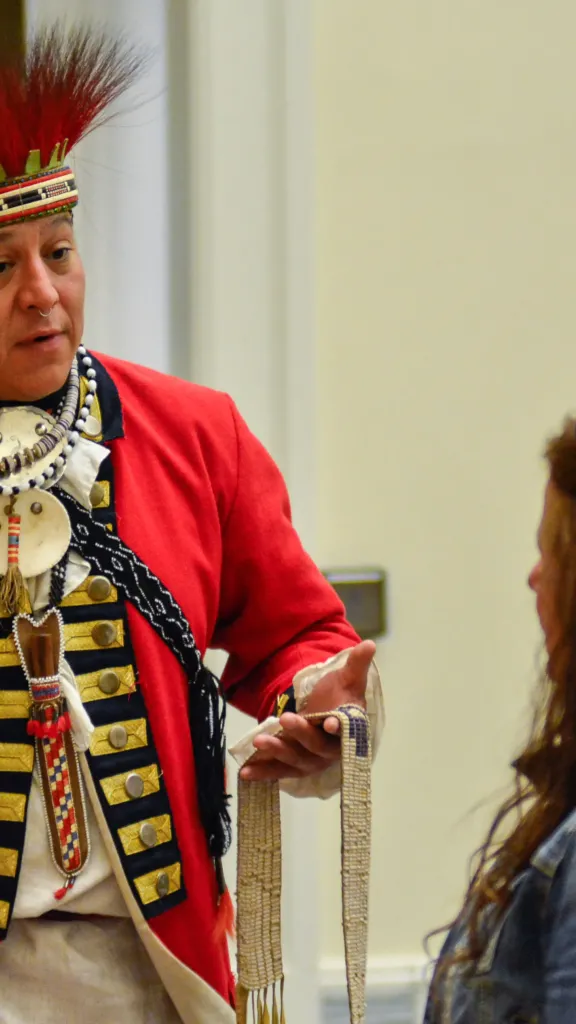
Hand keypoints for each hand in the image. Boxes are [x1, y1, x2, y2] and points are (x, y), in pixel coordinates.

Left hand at [239, 640, 375, 781]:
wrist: (325, 717)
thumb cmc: (339, 697)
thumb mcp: (348, 678)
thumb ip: (357, 663)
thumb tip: (370, 643)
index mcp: (349, 730)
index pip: (346, 731)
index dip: (339, 728)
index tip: (330, 723)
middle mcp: (331, 750)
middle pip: (317, 745)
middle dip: (301, 734)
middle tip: (285, 718)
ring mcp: (312, 760)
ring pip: (295, 760)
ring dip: (277, 752)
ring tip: (259, 740)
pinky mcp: (294, 766)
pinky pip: (279, 771)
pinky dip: (263, 773)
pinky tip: (245, 772)